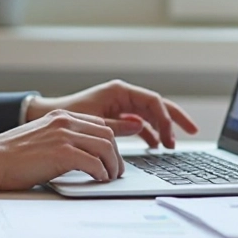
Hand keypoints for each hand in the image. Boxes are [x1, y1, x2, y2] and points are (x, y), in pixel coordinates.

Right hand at [0, 109, 126, 191]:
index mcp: (59, 116)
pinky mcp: (62, 153)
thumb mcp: (39, 137)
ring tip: (109, 177)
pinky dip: (101, 173)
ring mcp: (64, 135)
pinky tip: (98, 179)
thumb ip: (59, 138)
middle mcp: (64, 121)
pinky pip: (94, 162)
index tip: (111, 156)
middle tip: (115, 170)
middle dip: (115, 154)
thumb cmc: (9, 154)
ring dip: (112, 165)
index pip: (98, 123)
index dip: (109, 142)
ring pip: (106, 146)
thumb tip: (79, 154)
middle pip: (107, 134)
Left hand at [25, 80, 198, 148]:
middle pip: (157, 106)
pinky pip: (139, 123)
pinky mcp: (116, 116)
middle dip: (173, 120)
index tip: (175, 135)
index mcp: (119, 91)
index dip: (168, 117)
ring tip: (170, 146)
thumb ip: (118, 126)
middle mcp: (122, 95)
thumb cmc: (67, 115)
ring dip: (161, 129)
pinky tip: (154, 146)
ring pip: (150, 115)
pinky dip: (148, 133)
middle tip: (190, 133)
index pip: (153, 101)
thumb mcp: (94, 122)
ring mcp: (120, 105)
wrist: (47, 117)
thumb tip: (142, 128)